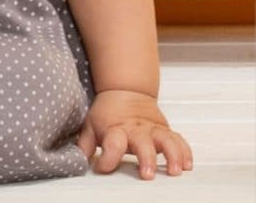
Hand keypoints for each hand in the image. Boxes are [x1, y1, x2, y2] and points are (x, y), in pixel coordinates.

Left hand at [78, 89, 192, 179]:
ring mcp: (152, 130)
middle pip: (143, 144)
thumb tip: (76, 162)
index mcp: (115, 129)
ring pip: (166, 141)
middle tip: (147, 174)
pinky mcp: (164, 130)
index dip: (108, 157)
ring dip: (172, 155)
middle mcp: (135, 130)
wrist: (124, 90)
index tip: (103, 167)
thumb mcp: (91, 125)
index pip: (112, 143)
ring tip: (175, 170)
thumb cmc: (107, 112)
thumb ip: (84, 145)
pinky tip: (187, 164)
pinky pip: (178, 139)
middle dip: (146, 159)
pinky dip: (185, 151)